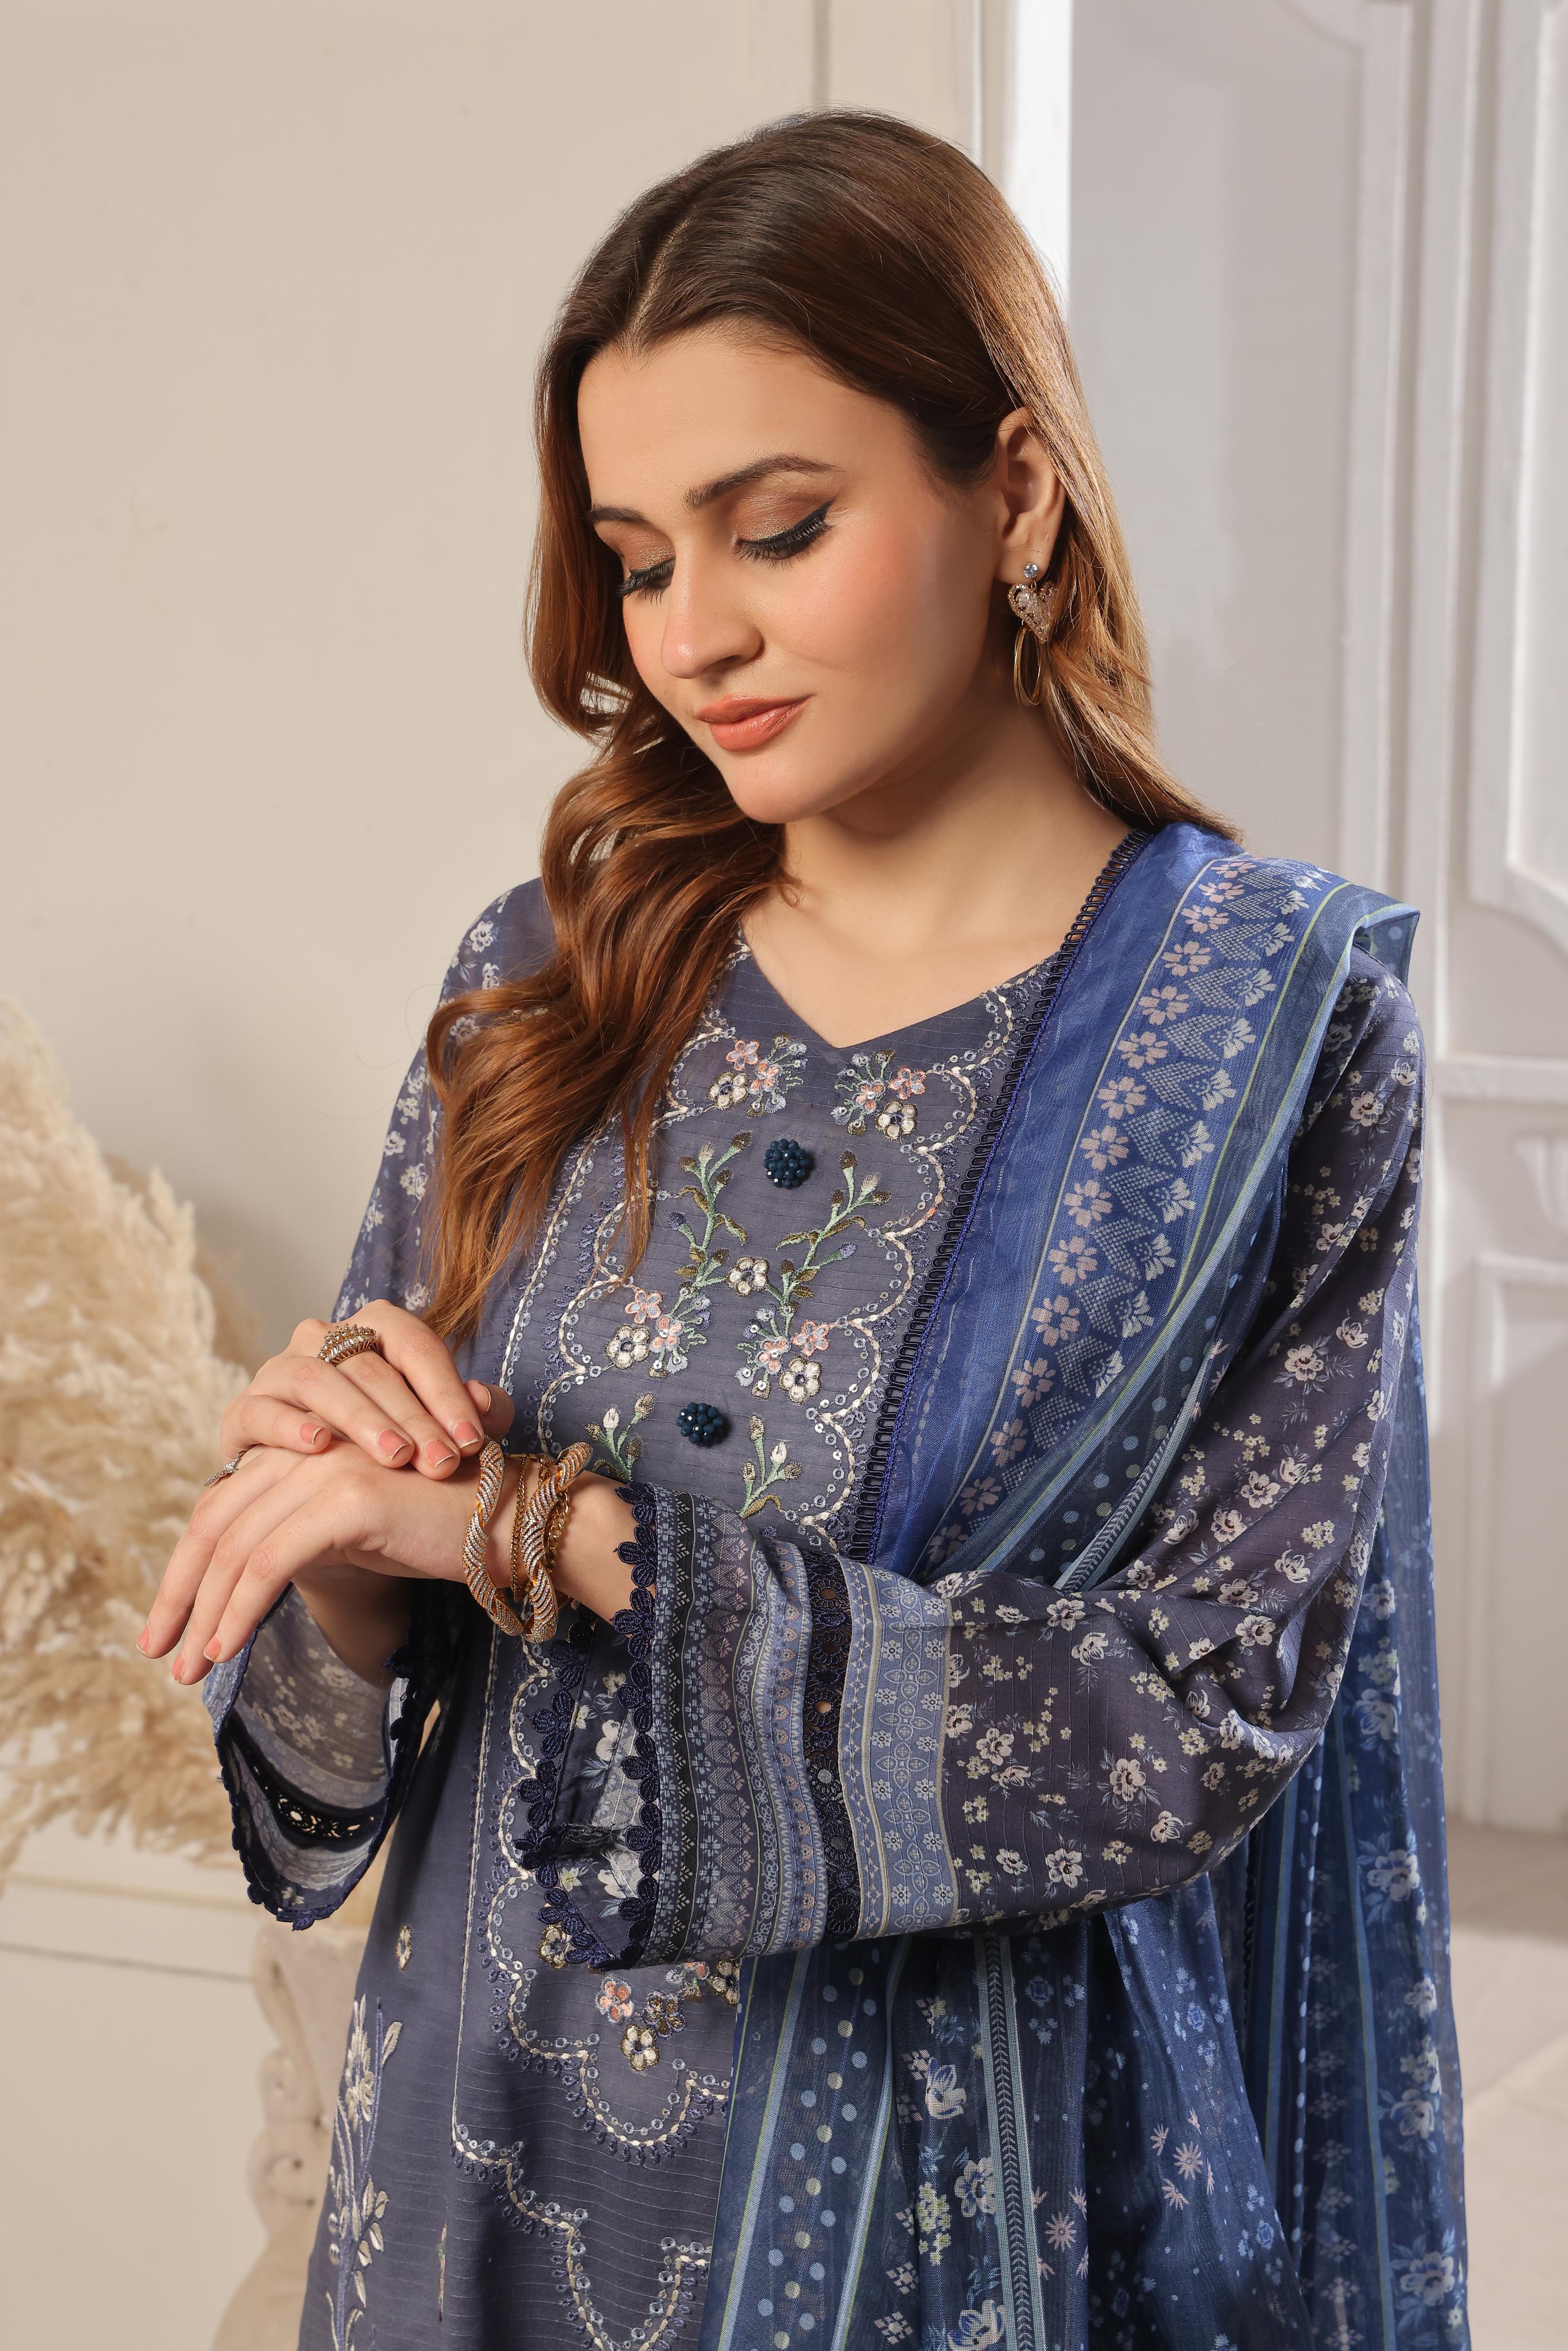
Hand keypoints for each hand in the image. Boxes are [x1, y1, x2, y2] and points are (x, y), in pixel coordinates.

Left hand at [142, 1438, 495, 1684]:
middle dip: (179, 1594)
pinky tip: (224, 1650)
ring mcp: (327, 1466)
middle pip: (215, 1522)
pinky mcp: (347, 1497)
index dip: (186, 1569)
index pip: (223, 1507)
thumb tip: (239, 1587)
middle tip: (157, 1652)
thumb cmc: (442, 1530)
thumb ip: (302, 1535)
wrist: (514, 1523)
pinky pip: (270, 1561)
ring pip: (236, 1547)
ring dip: (205, 1614)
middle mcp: (309, 1447)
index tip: (168, 1628)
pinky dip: (239, 1610)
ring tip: (190, 1669)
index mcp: (305, 1449)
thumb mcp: (357, 1531)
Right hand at [218, 1300, 512, 1478]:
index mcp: (374, 1331)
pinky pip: (262, 1410)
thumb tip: (486, 1400)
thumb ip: (471, 1418)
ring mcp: (279, 1371)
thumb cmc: (389, 1462)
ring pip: (318, 1378)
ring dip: (359, 1418)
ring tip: (395, 1456)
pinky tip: (320, 1447)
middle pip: (371, 1366)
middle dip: (412, 1416)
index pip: (415, 1345)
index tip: (473, 1441)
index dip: (447, 1392)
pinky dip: (291, 1426)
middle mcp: (323, 1339)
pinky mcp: (243, 1410)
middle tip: (443, 1462)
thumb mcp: (435, 1438)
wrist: (323, 1509)